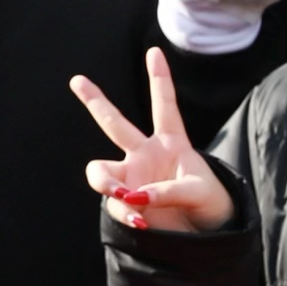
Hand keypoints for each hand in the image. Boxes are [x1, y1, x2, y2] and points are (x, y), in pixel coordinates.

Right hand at [76, 48, 234, 233]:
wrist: (205, 234)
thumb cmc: (209, 203)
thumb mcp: (199, 191)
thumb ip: (169, 190)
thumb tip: (135, 196)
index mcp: (171, 142)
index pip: (164, 106)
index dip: (159, 79)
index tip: (154, 51)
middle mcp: (145, 155)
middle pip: (114, 124)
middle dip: (95, 101)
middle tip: (77, 80)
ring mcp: (132, 178)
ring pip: (100, 172)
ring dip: (106, 184)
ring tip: (125, 196)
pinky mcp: (126, 203)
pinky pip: (115, 204)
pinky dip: (125, 212)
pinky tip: (141, 221)